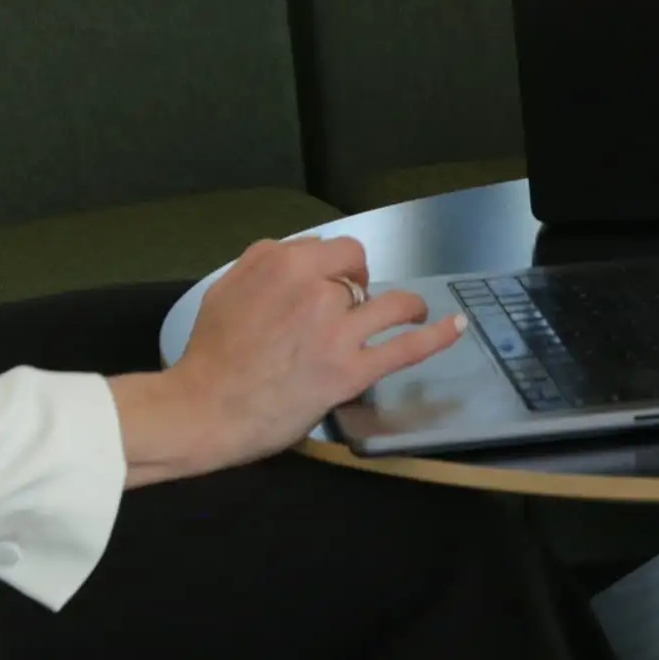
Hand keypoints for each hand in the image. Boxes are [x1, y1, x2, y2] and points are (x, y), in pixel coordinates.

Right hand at [112, 236, 462, 486]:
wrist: (202, 410)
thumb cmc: (209, 354)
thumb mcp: (225, 290)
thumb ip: (261, 266)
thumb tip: (292, 257)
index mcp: (279, 264)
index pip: (329, 249)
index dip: (335, 267)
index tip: (331, 285)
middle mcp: (313, 288)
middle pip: (358, 270)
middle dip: (359, 284)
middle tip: (350, 309)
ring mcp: (335, 329)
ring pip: (389, 302)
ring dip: (404, 305)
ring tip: (411, 311)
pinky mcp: (350, 369)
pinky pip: (404, 347)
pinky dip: (435, 335)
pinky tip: (456, 326)